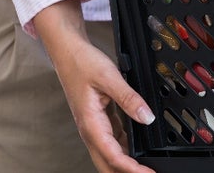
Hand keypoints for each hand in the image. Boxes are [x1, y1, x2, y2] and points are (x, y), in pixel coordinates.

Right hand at [35, 0, 155, 172]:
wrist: (67, 52)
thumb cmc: (82, 63)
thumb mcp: (109, 77)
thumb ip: (129, 98)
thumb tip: (146, 117)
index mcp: (91, 124)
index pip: (113, 156)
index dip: (131, 168)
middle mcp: (90, 130)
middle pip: (107, 163)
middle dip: (126, 172)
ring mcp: (93, 126)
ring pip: (109, 155)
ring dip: (125, 163)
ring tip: (146, 166)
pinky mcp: (98, 120)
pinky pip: (112, 142)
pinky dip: (124, 149)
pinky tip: (137, 148)